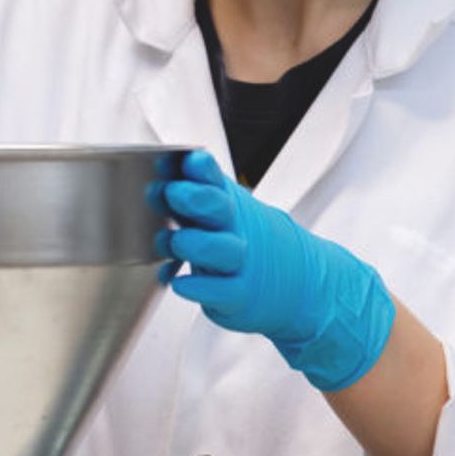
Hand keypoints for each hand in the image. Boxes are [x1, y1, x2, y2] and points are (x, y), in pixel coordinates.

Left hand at [151, 150, 395, 391]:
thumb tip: (159, 169)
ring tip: (174, 241)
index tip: (186, 161)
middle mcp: (233, 228)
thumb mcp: (221, 209)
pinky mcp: (240, 294)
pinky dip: (198, 287)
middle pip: (218, 207)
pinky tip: (180, 284)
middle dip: (196, 197)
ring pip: (219, 249)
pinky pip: (220, 290)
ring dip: (194, 243)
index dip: (200, 168)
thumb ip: (192, 193)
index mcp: (225, 202)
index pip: (213, 177)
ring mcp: (239, 261)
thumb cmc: (240, 240)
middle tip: (173, 192)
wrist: (295, 280)